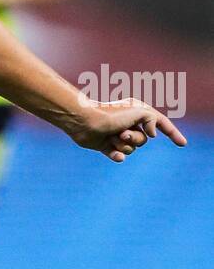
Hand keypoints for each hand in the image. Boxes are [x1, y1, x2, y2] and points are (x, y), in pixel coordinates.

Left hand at [69, 98, 186, 162]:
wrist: (85, 122)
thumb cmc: (111, 115)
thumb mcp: (138, 112)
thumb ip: (153, 120)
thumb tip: (154, 135)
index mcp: (139, 113)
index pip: (161, 124)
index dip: (173, 134)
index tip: (183, 144)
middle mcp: (130, 124)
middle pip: (144, 140)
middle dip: (134, 138)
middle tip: (121, 132)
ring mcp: (118, 135)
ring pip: (132, 149)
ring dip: (123, 145)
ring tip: (111, 137)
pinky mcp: (107, 146)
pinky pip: (120, 156)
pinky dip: (117, 155)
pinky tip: (112, 152)